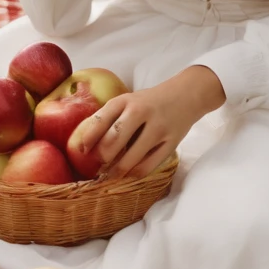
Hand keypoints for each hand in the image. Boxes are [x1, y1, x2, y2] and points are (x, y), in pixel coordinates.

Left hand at [76, 82, 202, 180]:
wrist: (186, 94)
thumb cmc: (149, 102)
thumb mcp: (127, 101)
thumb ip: (108, 118)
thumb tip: (84, 146)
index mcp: (125, 100)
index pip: (99, 121)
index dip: (87, 140)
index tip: (83, 152)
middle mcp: (141, 112)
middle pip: (113, 142)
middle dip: (102, 158)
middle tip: (98, 164)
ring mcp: (157, 128)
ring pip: (130, 158)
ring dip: (116, 171)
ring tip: (110, 174)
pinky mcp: (171, 143)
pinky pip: (148, 166)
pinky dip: (135, 173)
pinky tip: (129, 173)